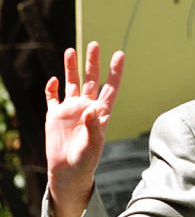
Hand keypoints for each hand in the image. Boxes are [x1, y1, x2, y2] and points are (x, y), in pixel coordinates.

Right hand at [44, 41, 123, 216]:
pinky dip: (51, 88)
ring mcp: (71, 109)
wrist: (68, 172)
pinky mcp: (54, 116)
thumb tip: (90, 108)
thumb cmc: (86, 161)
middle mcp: (87, 106)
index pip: (111, 87)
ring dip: (71, 68)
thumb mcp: (93, 145)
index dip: (115, 71)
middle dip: (92, 62)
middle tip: (94, 44)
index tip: (120, 54)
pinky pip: (52, 98)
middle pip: (92, 79)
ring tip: (71, 50)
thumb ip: (94, 126)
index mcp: (101, 111)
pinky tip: (54, 81)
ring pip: (72, 83)